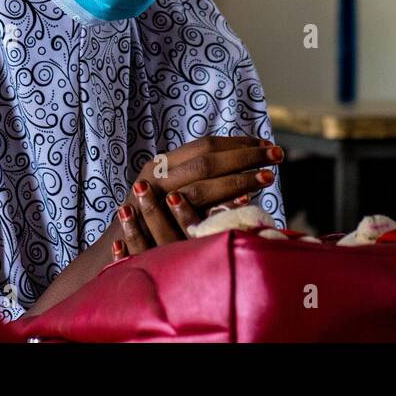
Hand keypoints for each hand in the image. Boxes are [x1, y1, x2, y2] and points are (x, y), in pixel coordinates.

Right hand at [110, 135, 281, 257]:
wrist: (118, 251)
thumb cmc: (150, 221)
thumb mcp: (169, 191)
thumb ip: (197, 178)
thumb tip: (242, 165)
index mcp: (161, 164)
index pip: (205, 145)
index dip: (238, 143)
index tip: (266, 144)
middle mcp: (156, 178)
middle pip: (207, 160)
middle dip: (245, 156)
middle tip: (277, 155)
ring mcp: (156, 202)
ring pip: (203, 185)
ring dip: (239, 179)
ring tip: (268, 177)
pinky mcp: (162, 227)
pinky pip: (195, 215)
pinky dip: (221, 207)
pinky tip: (245, 203)